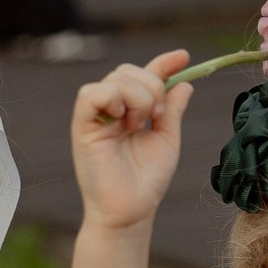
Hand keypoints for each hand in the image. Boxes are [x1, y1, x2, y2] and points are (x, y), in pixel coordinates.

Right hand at [69, 52, 191, 233]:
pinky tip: (123, 121)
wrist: (131, 210)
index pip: (144, 76)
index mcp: (130, 111)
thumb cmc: (146, 181)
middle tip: (155, 117)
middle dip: (152, 86)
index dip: (163, 63)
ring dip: (138, 97)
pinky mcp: (82, 125)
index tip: (184, 56)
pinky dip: (112, 99)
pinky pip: (91, 93)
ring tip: (139, 126)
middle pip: (128, 71)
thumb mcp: (166, 140)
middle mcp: (111, 109)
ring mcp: (95, 115)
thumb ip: (172, 111)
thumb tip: (185, 83)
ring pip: (116, 78)